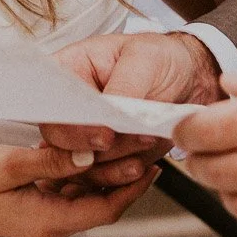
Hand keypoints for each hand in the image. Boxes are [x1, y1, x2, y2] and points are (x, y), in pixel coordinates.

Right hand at [0, 143, 156, 236]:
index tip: (153, 162)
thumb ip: (50, 161)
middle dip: (128, 173)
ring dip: (109, 170)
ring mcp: (43, 215)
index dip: (133, 187)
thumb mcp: (7, 166)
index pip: (105, 208)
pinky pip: (70, 188)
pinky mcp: (35, 204)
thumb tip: (88, 154)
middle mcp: (51, 224)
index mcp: (48, 221)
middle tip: (151, 145)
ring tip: (132, 141)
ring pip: (88, 193)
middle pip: (102, 201)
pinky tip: (96, 147)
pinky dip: (86, 170)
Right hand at [39, 33, 224, 192]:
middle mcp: (70, 108)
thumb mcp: (144, 58)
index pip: (48, 103)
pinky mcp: (104, 158)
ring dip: (112, 164)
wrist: (187, 79)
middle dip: (93, 147)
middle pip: (58, 141)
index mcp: (68, 72)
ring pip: (79, 167)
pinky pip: (101, 179)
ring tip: (144, 142)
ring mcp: (85, 136)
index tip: (102, 133)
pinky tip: (143, 163)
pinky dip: (122, 178)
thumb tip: (109, 115)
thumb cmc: (159, 57)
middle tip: (120, 140)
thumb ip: (124, 86)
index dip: (68, 123)